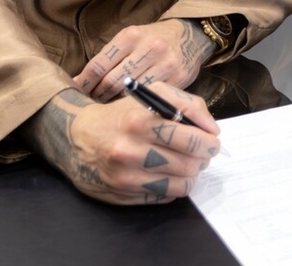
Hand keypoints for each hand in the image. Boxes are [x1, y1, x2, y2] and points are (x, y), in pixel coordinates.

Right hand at [22, 86, 219, 203]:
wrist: (78, 136)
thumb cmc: (123, 113)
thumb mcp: (153, 93)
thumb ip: (189, 104)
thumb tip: (213, 130)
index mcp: (140, 120)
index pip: (192, 139)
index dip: (209, 142)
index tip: (211, 141)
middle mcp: (130, 150)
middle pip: (190, 164)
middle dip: (203, 159)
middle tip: (201, 153)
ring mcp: (125, 176)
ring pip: (181, 185)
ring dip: (191, 174)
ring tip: (185, 162)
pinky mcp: (122, 195)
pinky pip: (165, 197)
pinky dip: (173, 186)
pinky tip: (166, 173)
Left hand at [74, 19, 214, 102]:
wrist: (190, 36)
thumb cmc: (152, 39)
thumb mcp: (130, 38)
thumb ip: (108, 57)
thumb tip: (78, 81)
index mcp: (131, 36)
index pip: (99, 65)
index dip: (85, 83)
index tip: (77, 93)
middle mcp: (149, 48)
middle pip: (112, 82)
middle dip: (98, 95)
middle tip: (91, 104)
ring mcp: (165, 64)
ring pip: (131, 93)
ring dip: (115, 103)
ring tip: (107, 109)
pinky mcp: (178, 79)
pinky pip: (151, 98)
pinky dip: (138, 105)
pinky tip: (130, 108)